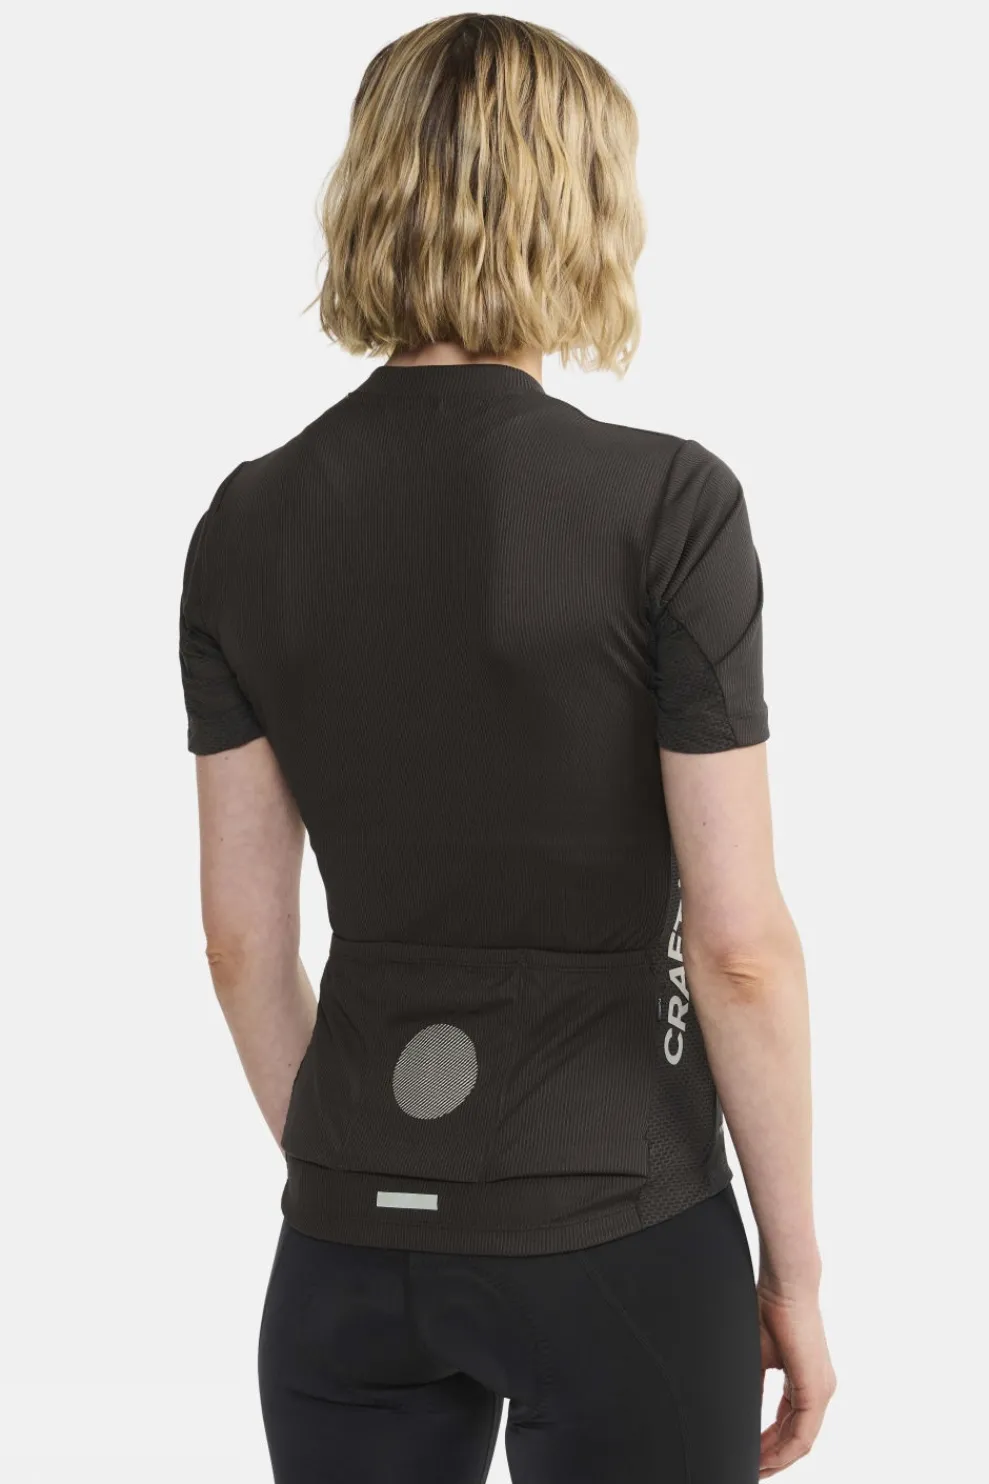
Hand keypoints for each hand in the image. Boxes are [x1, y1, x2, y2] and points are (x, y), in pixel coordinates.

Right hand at [757, 1279, 835, 1473]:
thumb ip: (752, 1385)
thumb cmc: (768, 1309)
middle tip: (750, 1470)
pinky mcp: (817, 1390)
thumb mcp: (755, 1355)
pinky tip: (764, 1458)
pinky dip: (783, 1450)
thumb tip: (738, 1409)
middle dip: (772, 1458)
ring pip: (800, 1440)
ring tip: (754, 1468)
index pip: (788, 1423)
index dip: (769, 1444)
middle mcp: (819, 1389)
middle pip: (796, 1438)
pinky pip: (802, 1434)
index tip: (749, 1455)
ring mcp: (821, 1390)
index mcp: (804, 1379)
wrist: (784, 1284)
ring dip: (776, 1459)